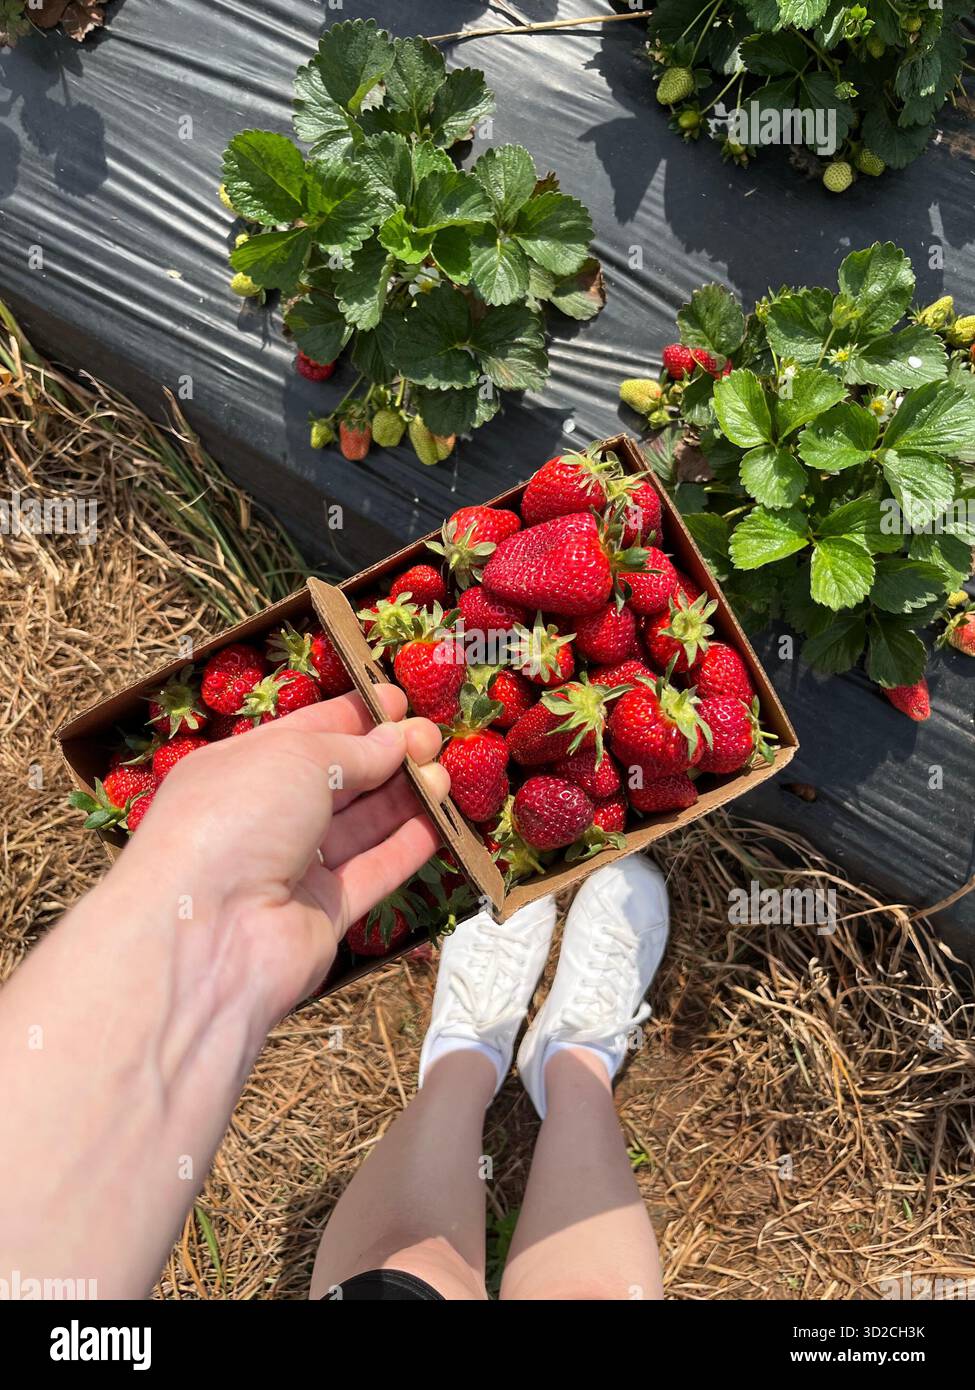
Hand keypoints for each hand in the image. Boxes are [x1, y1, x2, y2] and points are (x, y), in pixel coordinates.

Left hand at [111, 685, 448, 1023]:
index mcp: (239, 769)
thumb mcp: (294, 758)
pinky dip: (406, 848)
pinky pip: (372, 873)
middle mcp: (263, 818)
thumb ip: (352, 750)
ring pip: (359, 826)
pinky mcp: (322, 915)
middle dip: (387, 755)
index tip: (400, 701)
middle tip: (433, 737)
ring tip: (446, 775)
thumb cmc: (235, 819)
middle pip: (337, 780)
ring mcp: (293, 869)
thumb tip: (395, 741)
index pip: (304, 734)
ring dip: (404, 798)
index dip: (353, 716)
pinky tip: (440, 824)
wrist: (207, 932)